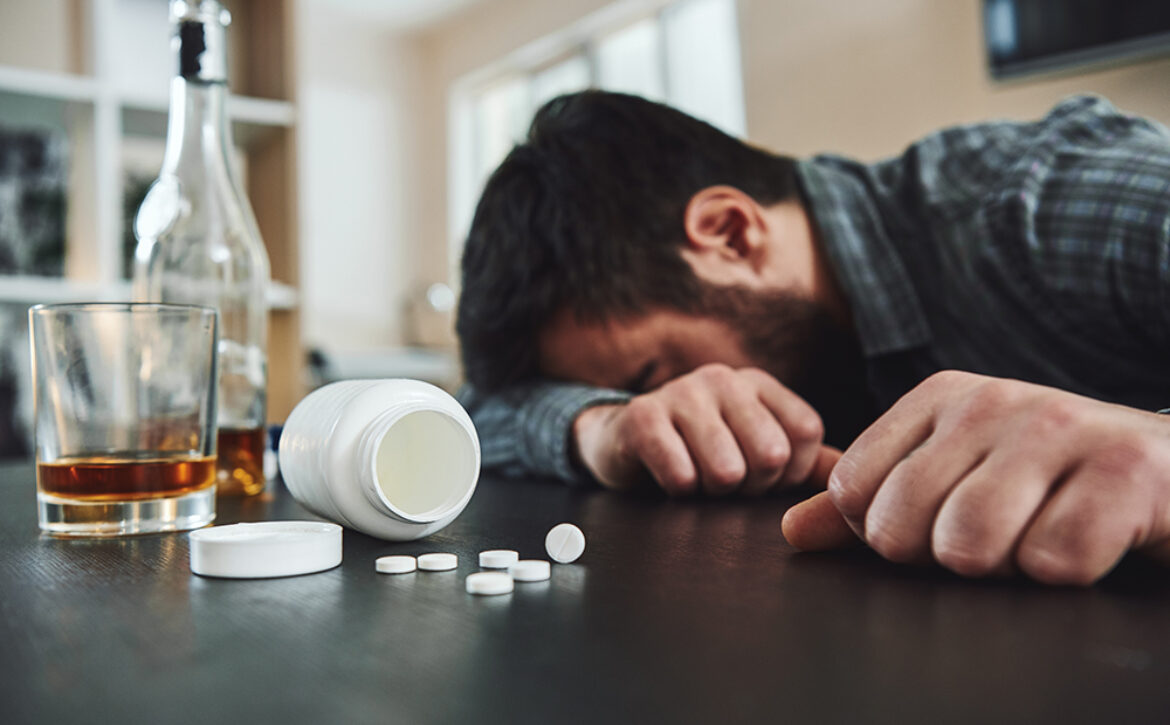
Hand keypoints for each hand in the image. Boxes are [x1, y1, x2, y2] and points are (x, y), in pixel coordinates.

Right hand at [572, 363, 824, 495]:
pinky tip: (669, 477)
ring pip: (727, 471)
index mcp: (759, 384)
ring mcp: (681, 392)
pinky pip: (680, 474)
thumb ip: (808, 462)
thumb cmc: (699, 450)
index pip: (805, 432)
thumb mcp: (755, 448)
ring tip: (696, 478)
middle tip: (725, 483)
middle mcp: (724, 379)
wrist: (624, 441)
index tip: (762, 478)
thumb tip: (854, 479)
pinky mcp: (643, 416)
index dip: (790, 474)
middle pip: (771, 454)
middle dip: (750, 487)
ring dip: (711, 493)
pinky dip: (679, 490)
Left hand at [782, 371, 1169, 584]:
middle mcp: (991, 401)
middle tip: (997, 537)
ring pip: (968, 544)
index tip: (941, 522)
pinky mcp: (1124, 471)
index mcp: (939, 397)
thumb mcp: (953, 478)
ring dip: (1003, 566)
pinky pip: (1050, 561)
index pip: (854, 493)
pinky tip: (1090, 540)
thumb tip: (792, 532)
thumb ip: (869, 504)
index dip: (888, 535)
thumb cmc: (1047, 481)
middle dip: (943, 557)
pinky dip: (1065, 572)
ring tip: (1039, 536)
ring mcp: (1059, 428)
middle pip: (900, 526)